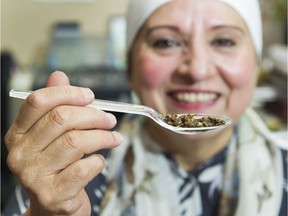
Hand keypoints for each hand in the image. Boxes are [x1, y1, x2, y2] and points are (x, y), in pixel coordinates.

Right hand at [5, 71, 121, 214]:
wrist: (54, 208)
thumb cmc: (57, 166)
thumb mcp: (52, 136)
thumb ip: (55, 105)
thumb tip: (58, 75)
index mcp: (18, 134)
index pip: (39, 101)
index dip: (68, 93)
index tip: (90, 96)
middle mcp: (21, 154)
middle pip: (61, 119)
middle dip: (93, 115)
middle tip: (110, 119)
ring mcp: (34, 176)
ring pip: (76, 141)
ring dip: (102, 136)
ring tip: (114, 137)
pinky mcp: (52, 194)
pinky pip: (83, 168)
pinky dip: (98, 161)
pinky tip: (99, 160)